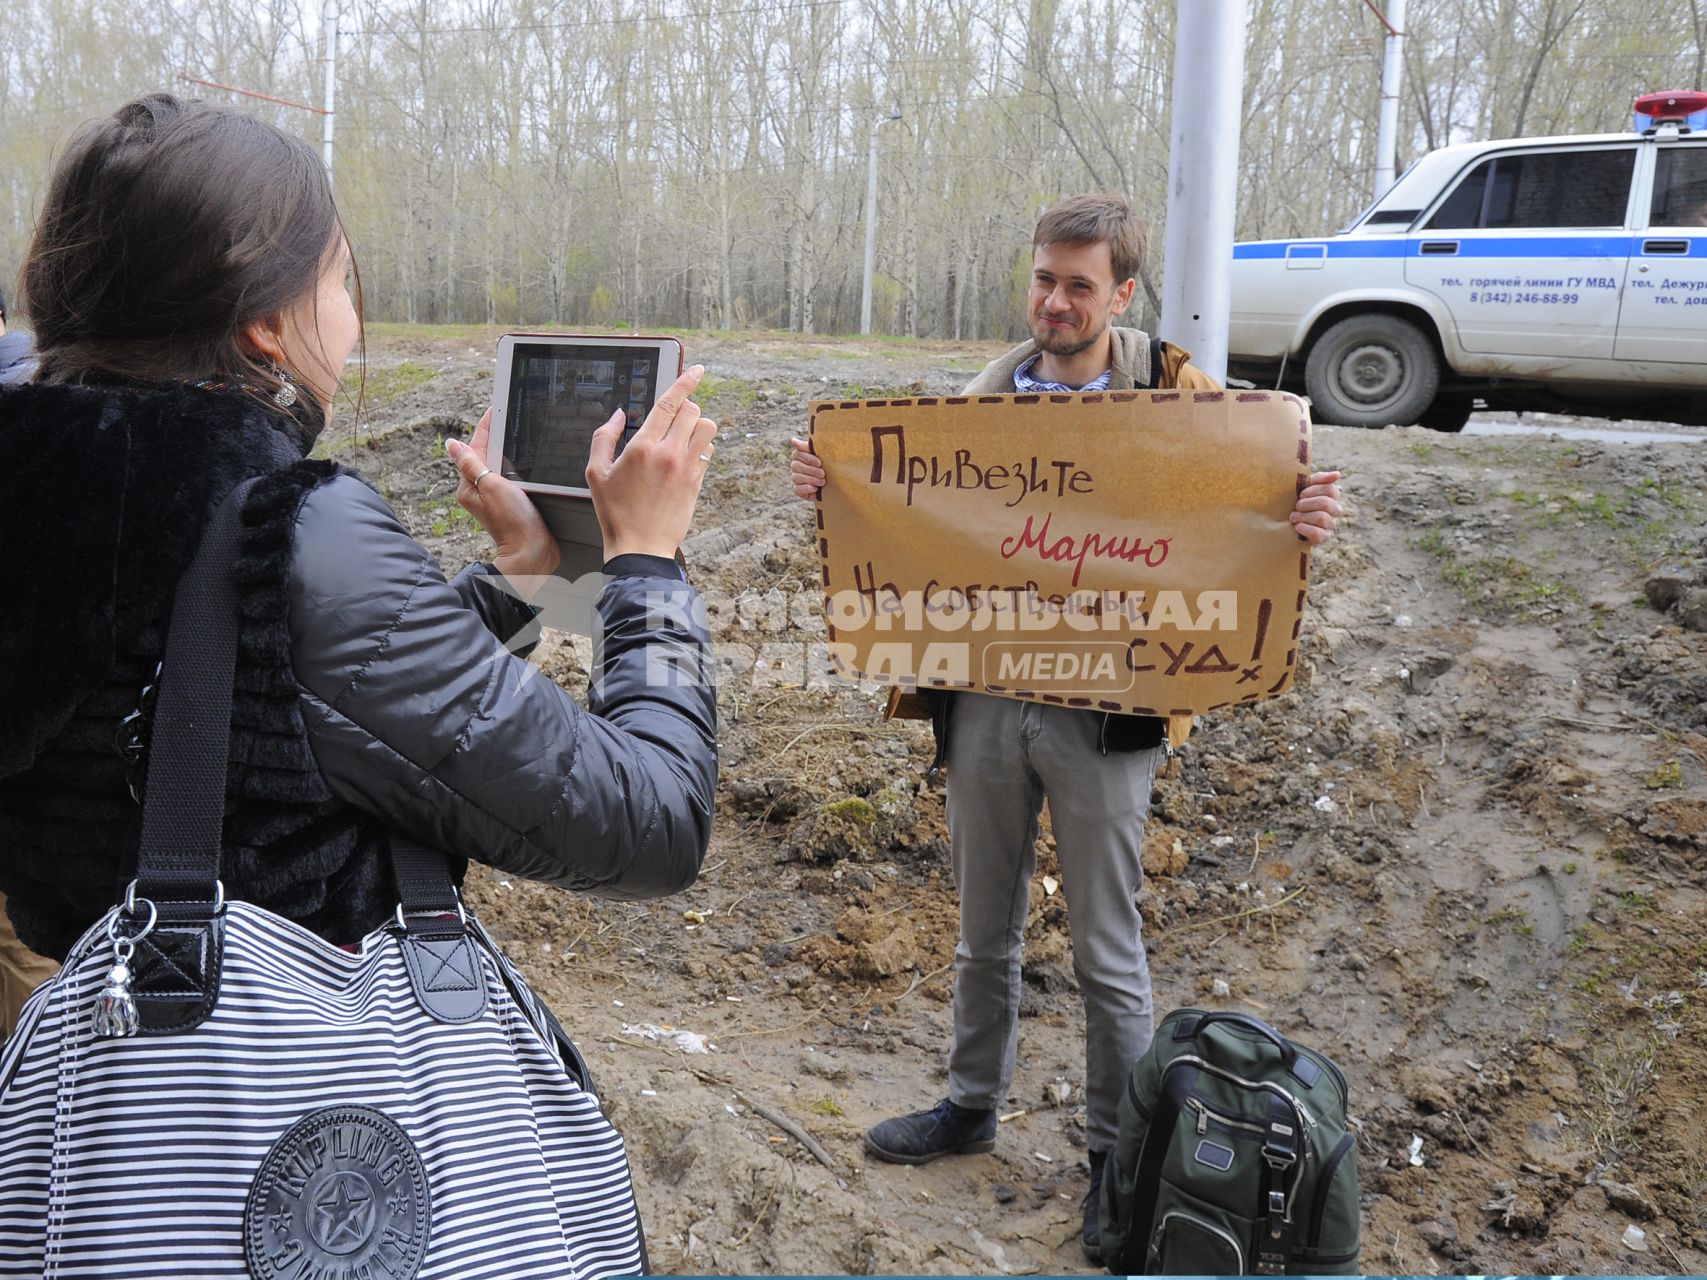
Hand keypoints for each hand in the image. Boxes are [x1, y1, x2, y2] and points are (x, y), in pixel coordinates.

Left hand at [448, 410, 560, 586]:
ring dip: (505, 449)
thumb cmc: (513, 522)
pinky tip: (524, 459)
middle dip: (494, 435)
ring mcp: (493, 496)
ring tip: (515, 431)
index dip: (486, 427)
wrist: (532, 552)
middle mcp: (478, 489)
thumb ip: (472, 463)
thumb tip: (452, 444)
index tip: (495, 409)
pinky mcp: (509, 502)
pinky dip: (514, 464)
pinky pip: (508, 476)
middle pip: (485, 454)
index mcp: (469, 484)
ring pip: (497, 464)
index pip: (475, 446)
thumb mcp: (490, 486)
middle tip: (506, 415)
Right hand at [585, 364, 716, 559]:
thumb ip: (604, 437)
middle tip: (674, 416)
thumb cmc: (615, 513)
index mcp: (642, 448)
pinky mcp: (697, 482)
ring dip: (698, 424)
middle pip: (692, 411)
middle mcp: (669, 454)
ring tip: (683, 433)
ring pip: (708, 428)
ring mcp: (687, 468)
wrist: (641, 547)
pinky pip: (709, 450)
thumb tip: (618, 415)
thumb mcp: (596, 473)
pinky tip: (687, 453)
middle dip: (685, 406)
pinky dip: (702, 445)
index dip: (685, 381)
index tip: (697, 370)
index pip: (669, 403)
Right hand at [790, 437, 823, 497]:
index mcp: (799, 454)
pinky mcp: (798, 489)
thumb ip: (809, 446)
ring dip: (811, 480)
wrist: (836, 480)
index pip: (797, 453)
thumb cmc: (828, 463)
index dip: (808, 459)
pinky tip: (816, 488)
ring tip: (822, 481)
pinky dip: (807, 488)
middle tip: (823, 473)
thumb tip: (792, 440)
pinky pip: (797, 489)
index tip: (819, 463)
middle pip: (796, 466)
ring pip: (797, 477)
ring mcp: (796, 478)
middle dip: (811, 470)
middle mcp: (795, 465)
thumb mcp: (822, 453)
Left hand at [1291, 470, 1342, 545]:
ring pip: (1321, 518)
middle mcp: (1335, 510)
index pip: (1330, 489)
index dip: (1313, 491)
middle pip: (1326, 503)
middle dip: (1306, 503)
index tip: (1301, 494)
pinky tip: (1297, 526)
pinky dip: (1305, 529)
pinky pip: (1318, 534)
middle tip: (1296, 506)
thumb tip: (1337, 474)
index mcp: (1332, 496)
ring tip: (1293, 516)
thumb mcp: (1305, 486)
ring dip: (1303, 516)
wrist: (1285, 521)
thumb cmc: (1296, 499)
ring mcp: (1330, 524)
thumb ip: (1320, 478)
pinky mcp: (1324, 537)